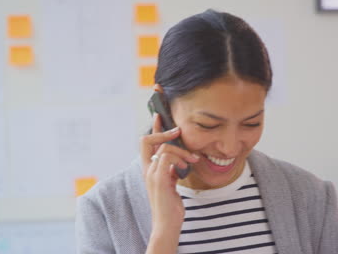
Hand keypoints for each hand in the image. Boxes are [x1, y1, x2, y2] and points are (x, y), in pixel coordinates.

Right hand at [140, 113, 199, 249]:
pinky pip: (167, 157)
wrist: (167, 223)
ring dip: (181, 151)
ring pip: (163, 148)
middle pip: (146, 140)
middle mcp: (147, 169)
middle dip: (162, 131)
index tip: (158, 116)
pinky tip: (186, 167)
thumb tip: (178, 160)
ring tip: (191, 160)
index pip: (147, 143)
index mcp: (149, 169)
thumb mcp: (171, 183)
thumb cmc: (170, 205)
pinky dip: (179, 159)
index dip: (153, 128)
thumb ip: (170, 170)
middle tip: (178, 131)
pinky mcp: (158, 178)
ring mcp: (151, 173)